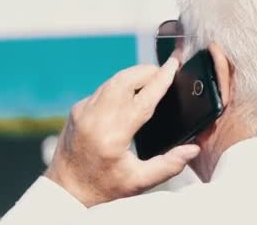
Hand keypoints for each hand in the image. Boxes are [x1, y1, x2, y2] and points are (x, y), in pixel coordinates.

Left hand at [45, 58, 199, 206]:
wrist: (64, 192)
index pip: (143, 99)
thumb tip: (192, 149)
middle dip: (147, 71)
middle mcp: (95, 118)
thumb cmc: (102, 189)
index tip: (174, 65)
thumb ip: (168, 165)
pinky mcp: (77, 110)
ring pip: (112, 81)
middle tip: (164, 71)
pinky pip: (102, 90)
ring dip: (133, 75)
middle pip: (125, 80)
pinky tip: (129, 93)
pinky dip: (119, 86)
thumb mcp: (138, 182)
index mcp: (113, 136)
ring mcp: (83, 111)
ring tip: (151, 78)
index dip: (161, 80)